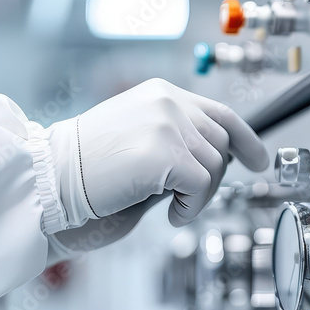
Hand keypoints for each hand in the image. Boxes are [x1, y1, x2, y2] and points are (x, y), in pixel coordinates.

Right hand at [46, 78, 267, 230]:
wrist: (52, 179)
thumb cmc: (88, 169)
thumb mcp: (140, 140)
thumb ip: (177, 141)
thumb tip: (219, 159)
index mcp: (161, 95)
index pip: (220, 112)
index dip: (245, 138)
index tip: (258, 160)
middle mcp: (167, 102)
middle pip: (222, 143)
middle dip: (213, 179)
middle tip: (186, 200)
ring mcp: (167, 125)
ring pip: (215, 167)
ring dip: (198, 196)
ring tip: (170, 207)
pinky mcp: (165, 153)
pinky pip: (202, 186)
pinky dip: (192, 207)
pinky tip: (169, 214)